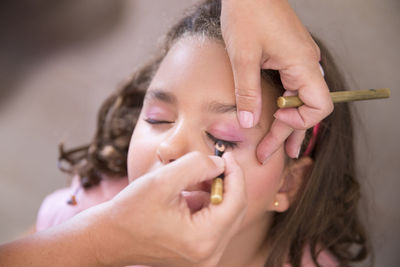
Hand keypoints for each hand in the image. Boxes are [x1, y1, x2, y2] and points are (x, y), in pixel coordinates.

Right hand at [90, 151, 246, 266]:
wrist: (109, 238)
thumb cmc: (130, 211)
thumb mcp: (163, 179)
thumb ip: (197, 165)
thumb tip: (219, 164)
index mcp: (203, 239)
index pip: (236, 201)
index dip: (235, 174)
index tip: (226, 155)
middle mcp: (209, 254)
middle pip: (235, 210)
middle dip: (226, 183)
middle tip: (212, 163)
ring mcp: (205, 257)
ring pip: (225, 215)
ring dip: (213, 193)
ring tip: (189, 182)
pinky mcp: (198, 254)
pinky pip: (214, 224)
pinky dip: (205, 205)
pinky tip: (185, 197)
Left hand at [221, 0, 332, 161]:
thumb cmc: (248, 13)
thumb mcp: (243, 56)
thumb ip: (247, 92)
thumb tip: (249, 123)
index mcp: (303, 64)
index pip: (318, 106)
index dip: (299, 121)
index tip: (275, 121)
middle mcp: (307, 64)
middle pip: (306, 108)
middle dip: (287, 132)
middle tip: (267, 153)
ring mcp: (299, 60)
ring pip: (299, 99)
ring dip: (286, 123)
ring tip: (276, 147)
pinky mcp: (290, 57)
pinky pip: (292, 87)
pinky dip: (283, 105)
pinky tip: (274, 116)